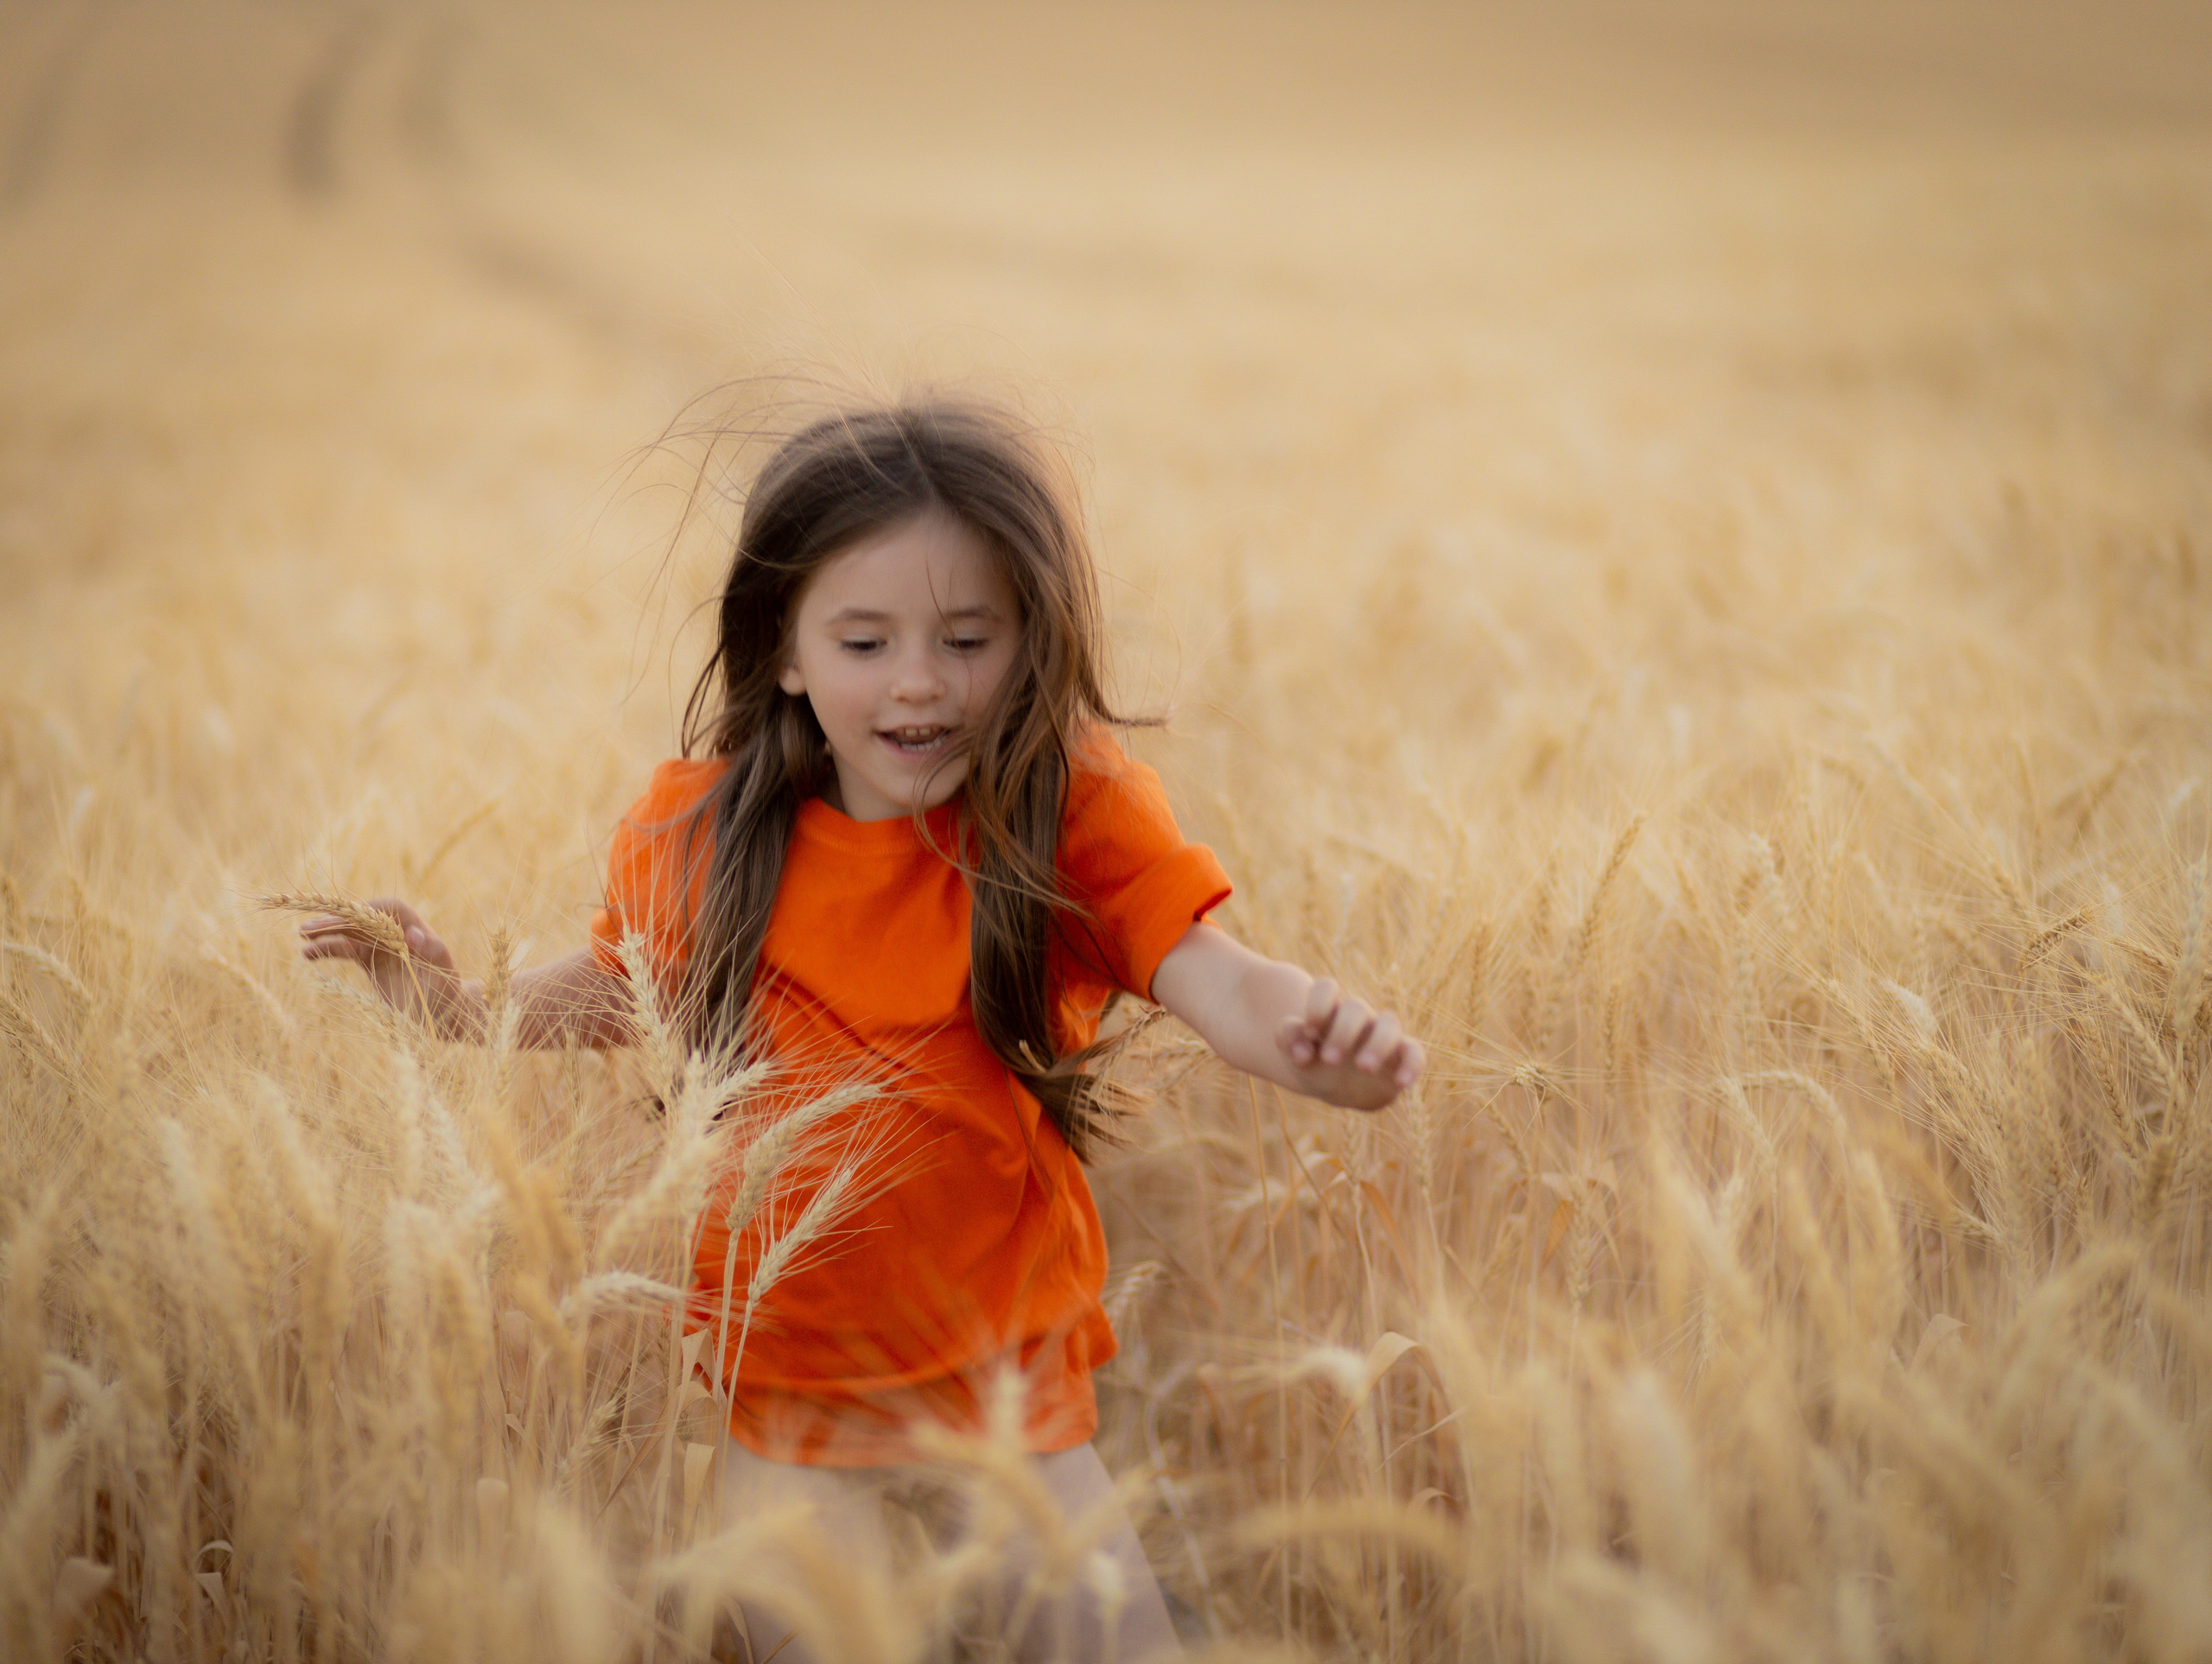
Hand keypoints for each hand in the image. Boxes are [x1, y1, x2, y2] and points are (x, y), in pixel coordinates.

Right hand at [298, 897, 480, 1037]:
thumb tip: (415, 934)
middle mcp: (398, 934)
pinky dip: (329, 949)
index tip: (346, 918)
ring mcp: (383, 946)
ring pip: (352, 932)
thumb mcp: (444, 978)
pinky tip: (308, 954)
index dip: (368, 909)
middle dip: (339, 921)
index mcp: (418, 930)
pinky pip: (346, 949)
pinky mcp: (371, 960)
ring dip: (328, 933)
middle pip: (365, 918)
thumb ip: (435, 954)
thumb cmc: (446, 996)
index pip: (391, 908)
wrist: (444, 1016)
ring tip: (303, 939)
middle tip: (309, 928)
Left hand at [1276, 977, 1424, 1110]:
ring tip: (1363, 1067)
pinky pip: (1415, 1053)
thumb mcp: (1295, 1054)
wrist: (1338, 1087)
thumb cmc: (1315, 1063)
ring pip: (1390, 1023)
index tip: (1309, 1031)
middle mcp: (1358, 1019)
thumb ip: (1288, 1040)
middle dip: (1343, 1033)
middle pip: (1356, 1007)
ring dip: (1378, 1044)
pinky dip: (1411, 1066)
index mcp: (1329, 1012)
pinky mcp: (1400, 1058)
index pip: (1326, 988)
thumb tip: (1302, 1051)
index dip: (1317, 1005)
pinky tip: (1400, 1084)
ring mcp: (1381, 1036)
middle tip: (1329, 1060)